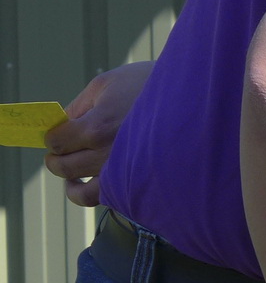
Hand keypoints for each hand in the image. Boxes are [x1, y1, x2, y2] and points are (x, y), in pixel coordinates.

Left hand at [44, 61, 154, 206]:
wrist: (195, 101)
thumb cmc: (151, 86)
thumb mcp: (108, 83)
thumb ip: (80, 104)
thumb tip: (63, 123)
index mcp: (97, 126)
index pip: (56, 142)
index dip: (52, 136)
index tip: (58, 132)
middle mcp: (107, 154)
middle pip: (63, 167)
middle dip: (56, 157)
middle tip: (60, 150)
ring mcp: (124, 172)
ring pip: (80, 192)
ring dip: (69, 181)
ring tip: (70, 174)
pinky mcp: (138, 183)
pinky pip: (107, 199)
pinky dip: (91, 195)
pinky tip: (89, 185)